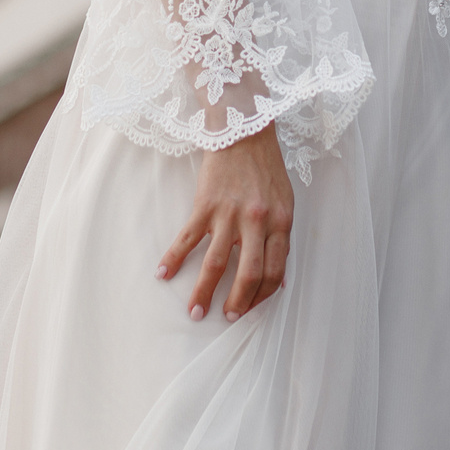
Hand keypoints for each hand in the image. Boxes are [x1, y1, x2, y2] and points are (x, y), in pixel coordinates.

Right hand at [158, 123, 292, 322]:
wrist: (243, 130)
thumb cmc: (266, 168)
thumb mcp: (286, 202)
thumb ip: (281, 237)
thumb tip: (278, 277)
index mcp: (281, 222)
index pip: (275, 271)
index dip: (263, 295)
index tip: (251, 308)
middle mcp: (257, 221)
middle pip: (249, 274)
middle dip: (237, 303)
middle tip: (227, 318)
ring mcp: (229, 214)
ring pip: (216, 264)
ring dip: (204, 292)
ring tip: (195, 311)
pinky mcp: (205, 205)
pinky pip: (188, 239)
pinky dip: (174, 258)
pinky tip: (163, 273)